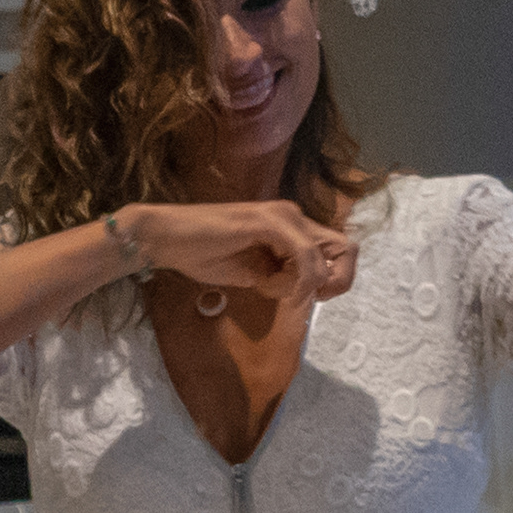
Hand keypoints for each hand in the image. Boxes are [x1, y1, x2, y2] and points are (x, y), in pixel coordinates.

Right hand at [117, 201, 358, 307]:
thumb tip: (309, 291)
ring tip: (266, 285)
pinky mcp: (267, 221)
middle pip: (347, 250)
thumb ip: (286, 277)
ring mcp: (282, 215)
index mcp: (293, 226)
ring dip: (301, 283)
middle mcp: (293, 215)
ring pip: (325, 257)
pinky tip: (269, 286)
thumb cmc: (204, 255)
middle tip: (297, 296)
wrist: (166, 239)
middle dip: (333, 283)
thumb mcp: (257, 273)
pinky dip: (297, 279)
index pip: (341, 251)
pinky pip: (304, 255)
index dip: (336, 280)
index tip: (305, 297)